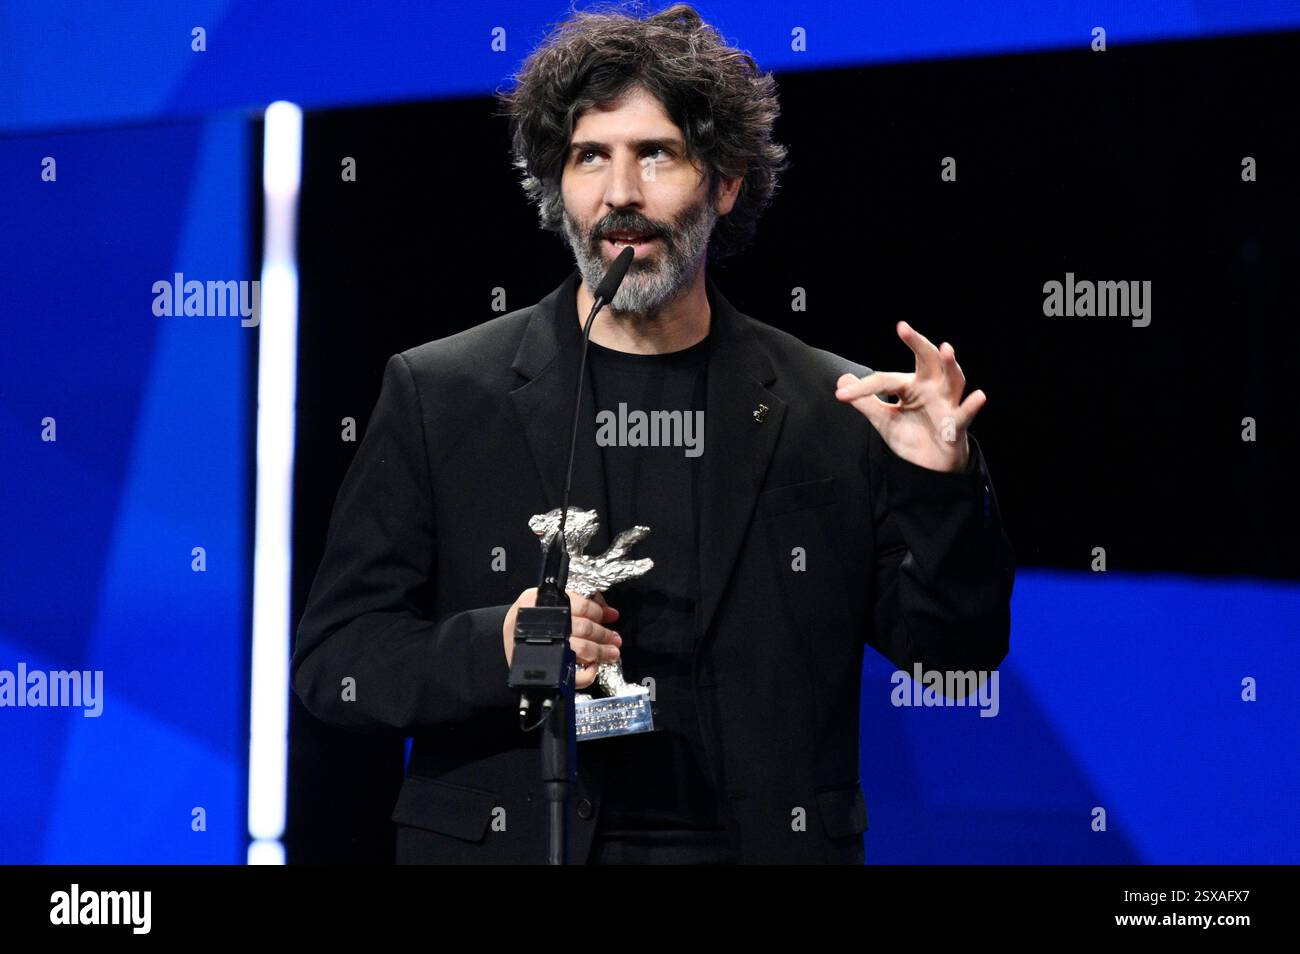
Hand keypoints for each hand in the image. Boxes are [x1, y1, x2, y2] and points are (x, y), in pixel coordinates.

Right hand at [503, 587, 621, 690]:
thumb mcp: (542, 601)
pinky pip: (574, 676)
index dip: (598, 611)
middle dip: (604, 634)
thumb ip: (574, 602)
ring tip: (612, 653)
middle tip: (615, 638)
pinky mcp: (546, 671)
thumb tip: (608, 610)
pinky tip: (593, 667)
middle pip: (583, 628)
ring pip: (582, 649)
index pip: (578, 605)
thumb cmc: (528, 620)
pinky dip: (588, 673)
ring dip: (601, 651)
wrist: (501, 642)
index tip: (611, 615)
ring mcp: (544, 649)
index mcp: (540, 603)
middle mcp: (541, 625)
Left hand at [834, 320, 985, 472]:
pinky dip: (972, 406)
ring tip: (946, 348)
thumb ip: (865, 401)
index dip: (864, 387)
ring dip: (951, 364)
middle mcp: (931, 388)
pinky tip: (979, 396)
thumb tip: (842, 382)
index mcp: (912, 385)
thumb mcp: (883, 418)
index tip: (841, 395)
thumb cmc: (911, 435)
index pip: (886, 380)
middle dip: (918, 343)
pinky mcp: (956, 425)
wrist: (928, 465)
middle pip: (928, 360)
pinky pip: (965, 414)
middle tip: (903, 328)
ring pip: (953, 379)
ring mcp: (946, 404)